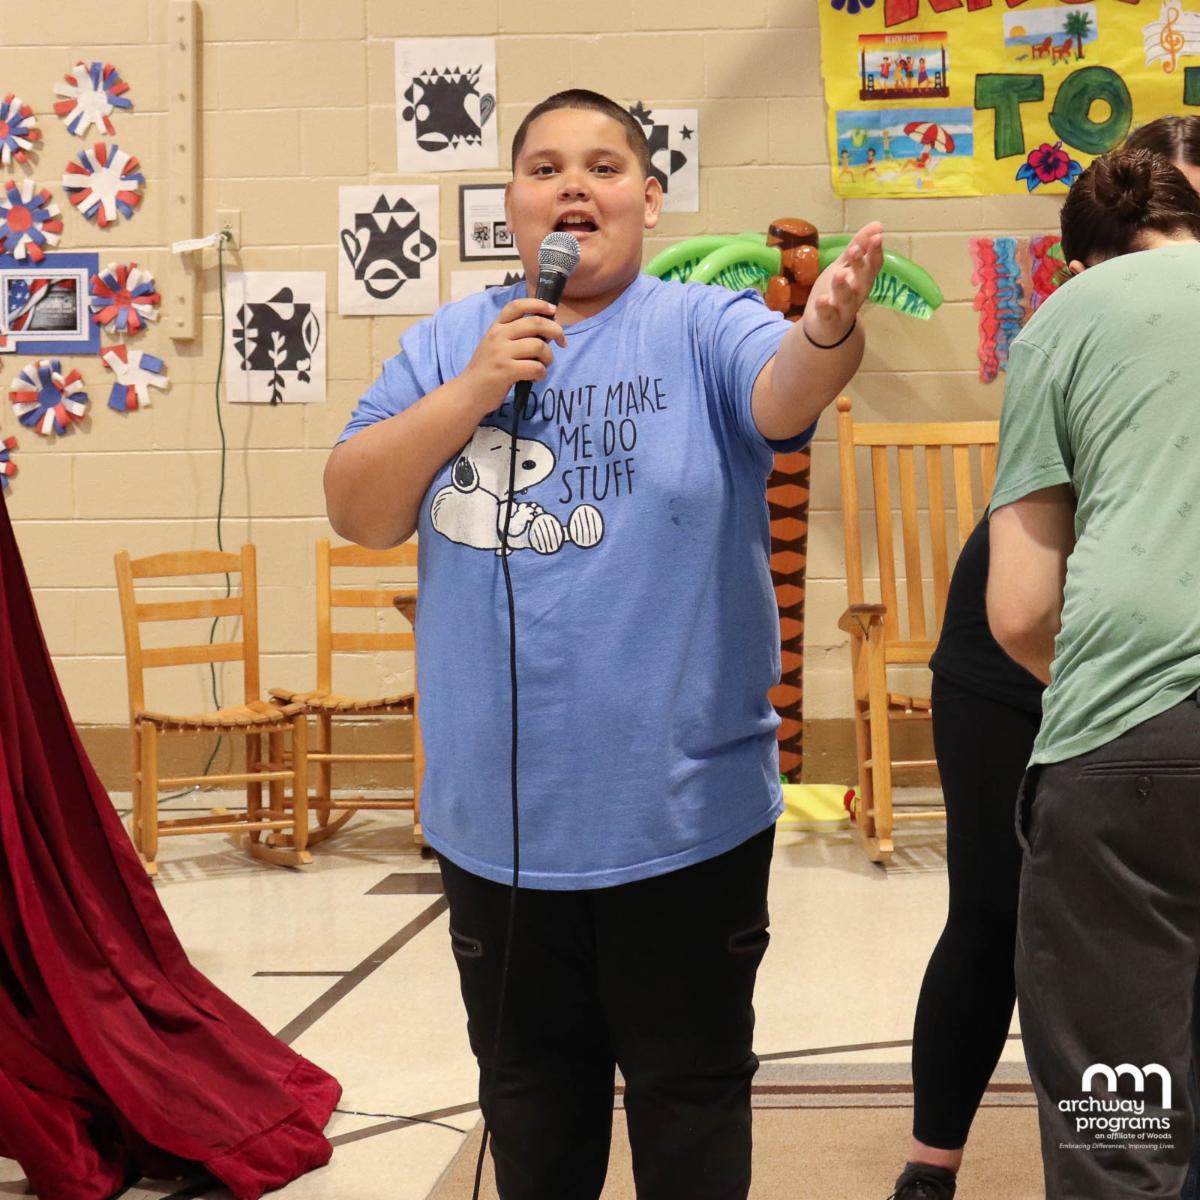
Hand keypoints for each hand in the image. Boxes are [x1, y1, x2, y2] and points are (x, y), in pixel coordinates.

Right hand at [462, 298, 566, 413]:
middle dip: (556, 331)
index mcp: (496, 327)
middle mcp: (498, 336)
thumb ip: (515, 335)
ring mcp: (501, 353)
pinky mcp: (506, 371)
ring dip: (548, 357)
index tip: (553, 310)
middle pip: (536, 323)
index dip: (538, 304)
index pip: (517, 306)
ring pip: (539, 346)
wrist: (469, 393)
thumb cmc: (488, 370)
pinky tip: (535, 378)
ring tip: (543, 365)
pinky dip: (541, 373)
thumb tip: (546, 330)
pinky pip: (536, 367)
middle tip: (562, 341)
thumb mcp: (496, 345)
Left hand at [803, 221, 883, 343]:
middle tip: (855, 250)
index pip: (873, 265)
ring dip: (843, 286)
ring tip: (839, 274)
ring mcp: (843, 309)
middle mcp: (857, 294)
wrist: (825, 328)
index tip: (877, 236)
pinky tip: (822, 300)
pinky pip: (828, 316)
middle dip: (860, 265)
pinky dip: (825, 309)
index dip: (875, 251)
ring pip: (846, 298)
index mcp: (862, 279)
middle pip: (863, 280)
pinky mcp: (829, 321)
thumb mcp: (844, 266)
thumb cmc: (837, 293)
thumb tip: (878, 225)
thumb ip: (858, 247)